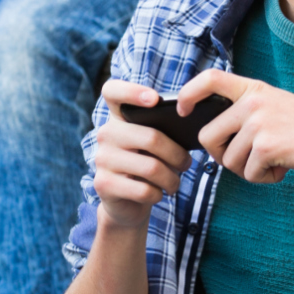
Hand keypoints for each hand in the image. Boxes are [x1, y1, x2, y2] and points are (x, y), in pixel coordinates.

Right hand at [93, 79, 195, 231]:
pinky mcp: (104, 184)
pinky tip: (158, 194)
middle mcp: (106, 133)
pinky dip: (158, 194)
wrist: (127, 203)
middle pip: (151, 138)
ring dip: (171, 179)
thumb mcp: (155, 145)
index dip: (132, 91)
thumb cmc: (148, 165)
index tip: (155, 100)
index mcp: (118, 117)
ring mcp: (102, 159)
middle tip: (186, 164)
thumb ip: (165, 131)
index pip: (113, 91)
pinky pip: (143, 190)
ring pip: (151, 167)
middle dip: (177, 155)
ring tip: (174, 183)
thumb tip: (191, 131)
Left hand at [178, 70, 293, 184]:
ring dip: (250, 170)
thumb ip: (246, 112)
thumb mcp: (276, 105)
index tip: (182, 111)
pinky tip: (284, 167)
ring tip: (275, 160)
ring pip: (229, 161)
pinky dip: (265, 178)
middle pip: (207, 137)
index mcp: (253, 90)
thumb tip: (213, 137)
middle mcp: (252, 102)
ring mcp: (258, 123)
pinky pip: (249, 173)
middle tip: (245, 160)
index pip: (209, 78)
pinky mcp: (267, 146)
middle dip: (221, 157)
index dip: (188, 94)